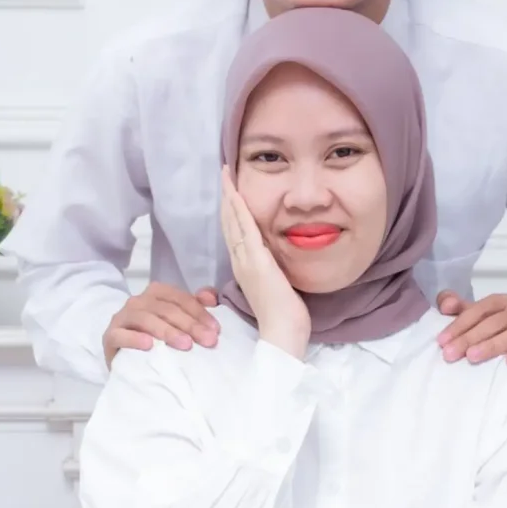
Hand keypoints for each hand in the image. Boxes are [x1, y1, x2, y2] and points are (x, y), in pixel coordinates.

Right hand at [103, 283, 220, 363]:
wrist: (124, 355)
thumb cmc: (155, 336)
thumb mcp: (176, 320)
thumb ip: (194, 306)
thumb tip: (211, 297)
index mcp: (156, 293)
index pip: (180, 298)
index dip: (199, 312)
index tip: (215, 330)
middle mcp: (138, 301)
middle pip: (166, 309)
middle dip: (190, 324)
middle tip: (208, 341)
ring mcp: (122, 318)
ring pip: (145, 319)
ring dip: (167, 331)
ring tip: (185, 345)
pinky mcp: (110, 336)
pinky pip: (121, 335)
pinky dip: (135, 339)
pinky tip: (149, 346)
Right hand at [220, 169, 310, 357]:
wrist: (281, 332)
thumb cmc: (282, 316)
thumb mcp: (275, 287)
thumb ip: (271, 273)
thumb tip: (275, 264)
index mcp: (245, 267)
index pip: (235, 234)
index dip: (231, 212)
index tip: (230, 193)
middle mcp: (241, 261)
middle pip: (229, 223)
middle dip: (227, 198)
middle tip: (224, 175)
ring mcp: (246, 260)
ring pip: (233, 221)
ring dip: (229, 197)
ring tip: (226, 176)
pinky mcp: (256, 260)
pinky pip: (244, 228)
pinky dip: (238, 209)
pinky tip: (234, 193)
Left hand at [436, 290, 506, 368]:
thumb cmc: (492, 338)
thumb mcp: (473, 320)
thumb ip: (457, 309)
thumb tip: (445, 304)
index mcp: (502, 303)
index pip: (481, 308)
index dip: (460, 323)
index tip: (442, 341)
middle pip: (496, 321)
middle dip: (470, 337)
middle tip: (450, 354)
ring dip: (492, 345)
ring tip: (472, 358)